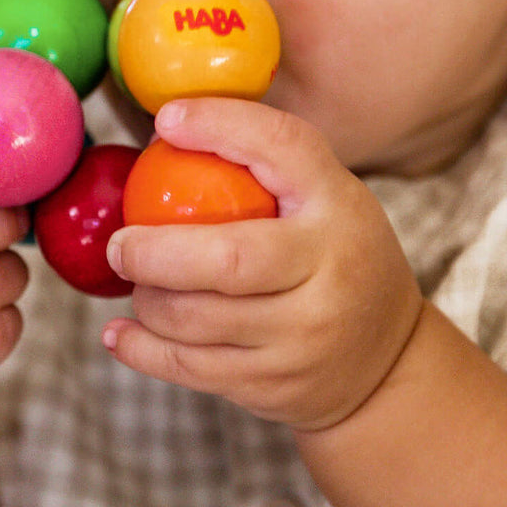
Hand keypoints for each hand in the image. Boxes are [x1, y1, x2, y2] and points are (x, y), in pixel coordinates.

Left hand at [103, 98, 423, 431]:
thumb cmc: (336, 259)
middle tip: (120, 244)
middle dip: (154, 252)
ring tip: (136, 283)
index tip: (166, 121)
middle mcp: (328, 272)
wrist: (387, 364)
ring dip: (147, 300)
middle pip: (227, 259)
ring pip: (196, 319)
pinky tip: (119, 334)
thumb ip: (267, 168)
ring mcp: (304, 337)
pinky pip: (190, 368)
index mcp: (338, 208)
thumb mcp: (328, 202)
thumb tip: (169, 121)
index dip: (221, 127)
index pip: (284, 148)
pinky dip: (142, 349)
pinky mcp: (275, 385)